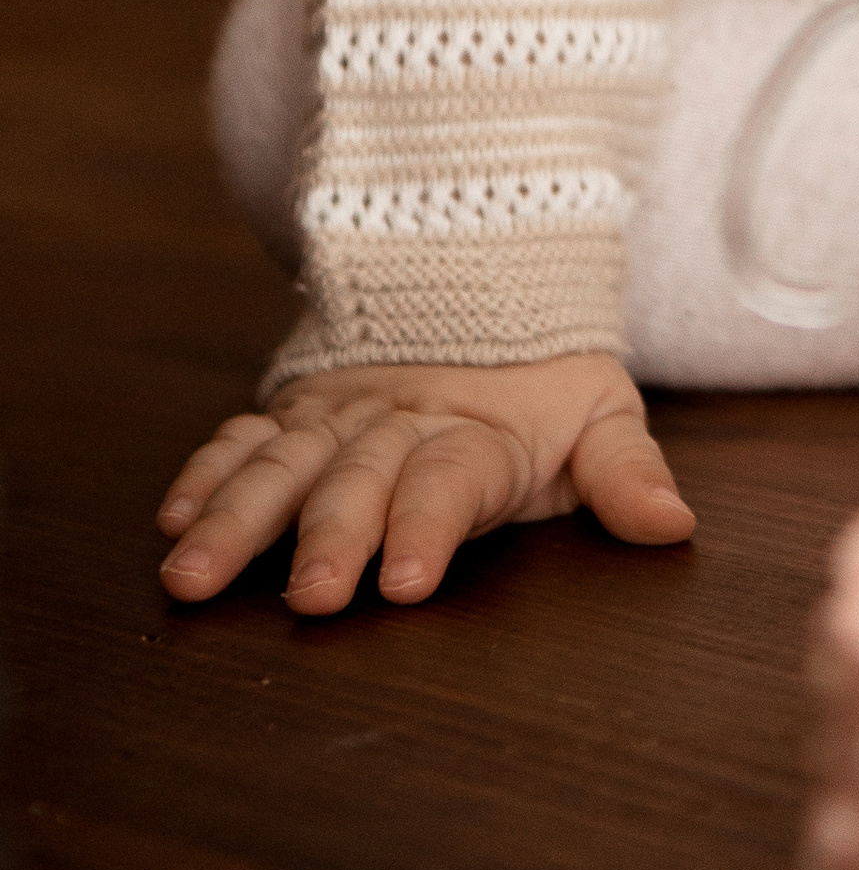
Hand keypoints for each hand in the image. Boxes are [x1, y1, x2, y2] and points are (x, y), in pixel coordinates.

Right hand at [154, 354, 694, 614]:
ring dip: (236, 517)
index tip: (401, 583)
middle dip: (329, 537)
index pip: (449, 482)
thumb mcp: (602, 417)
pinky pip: (244, 437)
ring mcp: (339, 414)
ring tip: (190, 575)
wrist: (488, 272)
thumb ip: (628, 476)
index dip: (425, 527)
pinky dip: (207, 472)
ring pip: (283, 463)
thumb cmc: (546, 379)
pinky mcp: (295, 407)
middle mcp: (398, 421)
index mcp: (476, 434)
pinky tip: (172, 518)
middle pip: (358, 479)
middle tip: (307, 597)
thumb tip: (675, 526)